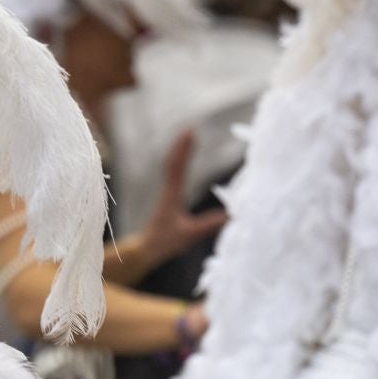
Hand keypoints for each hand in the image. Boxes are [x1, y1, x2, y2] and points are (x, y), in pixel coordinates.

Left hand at [138, 132, 227, 267]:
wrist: (145, 250)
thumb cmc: (164, 242)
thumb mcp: (188, 235)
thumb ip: (208, 225)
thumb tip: (231, 215)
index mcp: (172, 196)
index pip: (177, 168)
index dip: (184, 150)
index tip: (190, 133)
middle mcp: (168, 191)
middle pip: (174, 163)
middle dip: (182, 145)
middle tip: (189, 129)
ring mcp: (168, 194)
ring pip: (172, 167)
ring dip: (180, 152)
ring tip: (188, 136)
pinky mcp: (169, 199)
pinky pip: (173, 175)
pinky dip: (179, 162)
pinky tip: (183, 158)